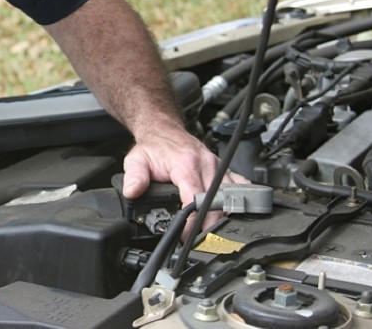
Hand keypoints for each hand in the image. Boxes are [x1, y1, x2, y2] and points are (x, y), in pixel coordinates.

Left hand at [121, 126, 247, 232]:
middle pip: (217, 202)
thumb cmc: (153, 147)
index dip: (192, 222)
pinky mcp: (223, 168)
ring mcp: (217, 165)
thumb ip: (134, 177)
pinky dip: (237, 201)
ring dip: (224, 216)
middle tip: (199, 241)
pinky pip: (239, 186)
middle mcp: (206, 164)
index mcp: (186, 164)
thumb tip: (132, 192)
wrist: (164, 130)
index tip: (185, 235)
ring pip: (230, 196)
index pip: (195, 199)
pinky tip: (230, 213)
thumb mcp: (136, 160)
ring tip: (212, 232)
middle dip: (209, 226)